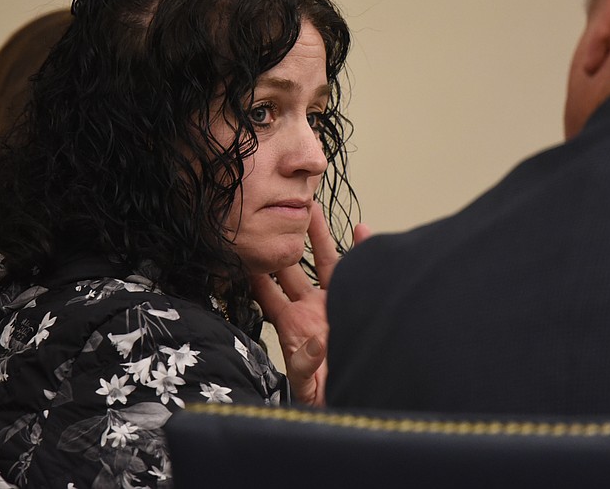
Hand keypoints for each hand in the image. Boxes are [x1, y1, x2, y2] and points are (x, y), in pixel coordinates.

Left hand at [251, 207, 370, 405]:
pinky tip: (363, 230)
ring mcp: (334, 305)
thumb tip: (314, 345)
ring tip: (313, 208)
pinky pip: (360, 274)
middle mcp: (311, 309)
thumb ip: (307, 365)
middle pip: (294, 267)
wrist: (352, 400)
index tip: (246, 245)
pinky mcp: (357, 305)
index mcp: (292, 324)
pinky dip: (362, 251)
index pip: (267, 292)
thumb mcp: (308, 385)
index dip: (256, 271)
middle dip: (285, 241)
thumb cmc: (323, 396)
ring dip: (320, 236)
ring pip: (325, 263)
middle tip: (276, 213)